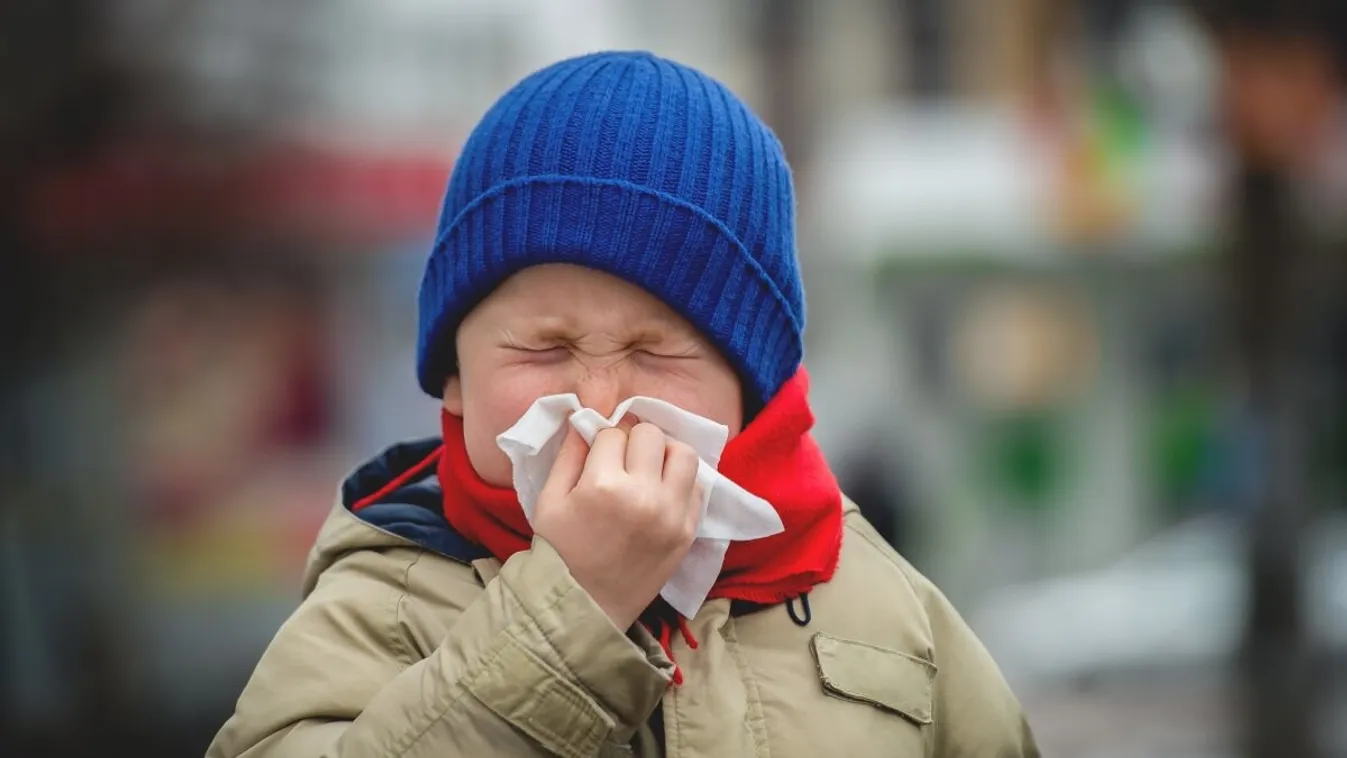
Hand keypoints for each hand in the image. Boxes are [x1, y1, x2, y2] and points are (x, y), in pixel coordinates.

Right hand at [532, 419, 702, 629]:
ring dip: (664, 453)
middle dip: (633, 439)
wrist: (587, 606)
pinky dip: (680, 481)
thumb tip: (585, 420)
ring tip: (648, 468)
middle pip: (651, 434)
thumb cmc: (560, 552)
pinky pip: (697, 486)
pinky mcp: (688, 531)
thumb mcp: (549, 500)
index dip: (602, 439)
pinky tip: (661, 491)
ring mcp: (672, 514)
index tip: (598, 454)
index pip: (613, 432)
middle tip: (622, 458)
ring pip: (683, 453)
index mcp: (603, 486)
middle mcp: (644, 495)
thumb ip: (569, 455)